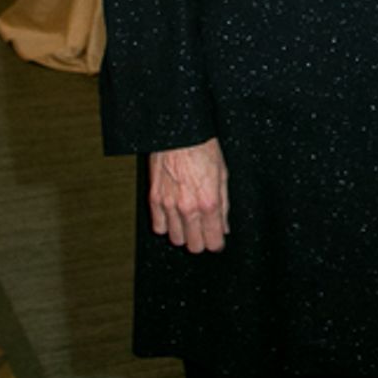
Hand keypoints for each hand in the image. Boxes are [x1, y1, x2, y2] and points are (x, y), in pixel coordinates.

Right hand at [148, 138, 229, 252]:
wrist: (179, 132)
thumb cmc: (202, 148)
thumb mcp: (223, 175)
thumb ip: (224, 205)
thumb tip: (224, 226)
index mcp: (209, 202)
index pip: (213, 242)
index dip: (217, 244)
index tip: (217, 241)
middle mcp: (188, 208)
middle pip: (193, 246)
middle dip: (201, 242)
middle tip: (204, 232)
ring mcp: (169, 205)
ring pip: (175, 239)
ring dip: (183, 234)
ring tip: (189, 223)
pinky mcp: (154, 198)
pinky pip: (158, 226)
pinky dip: (166, 225)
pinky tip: (173, 216)